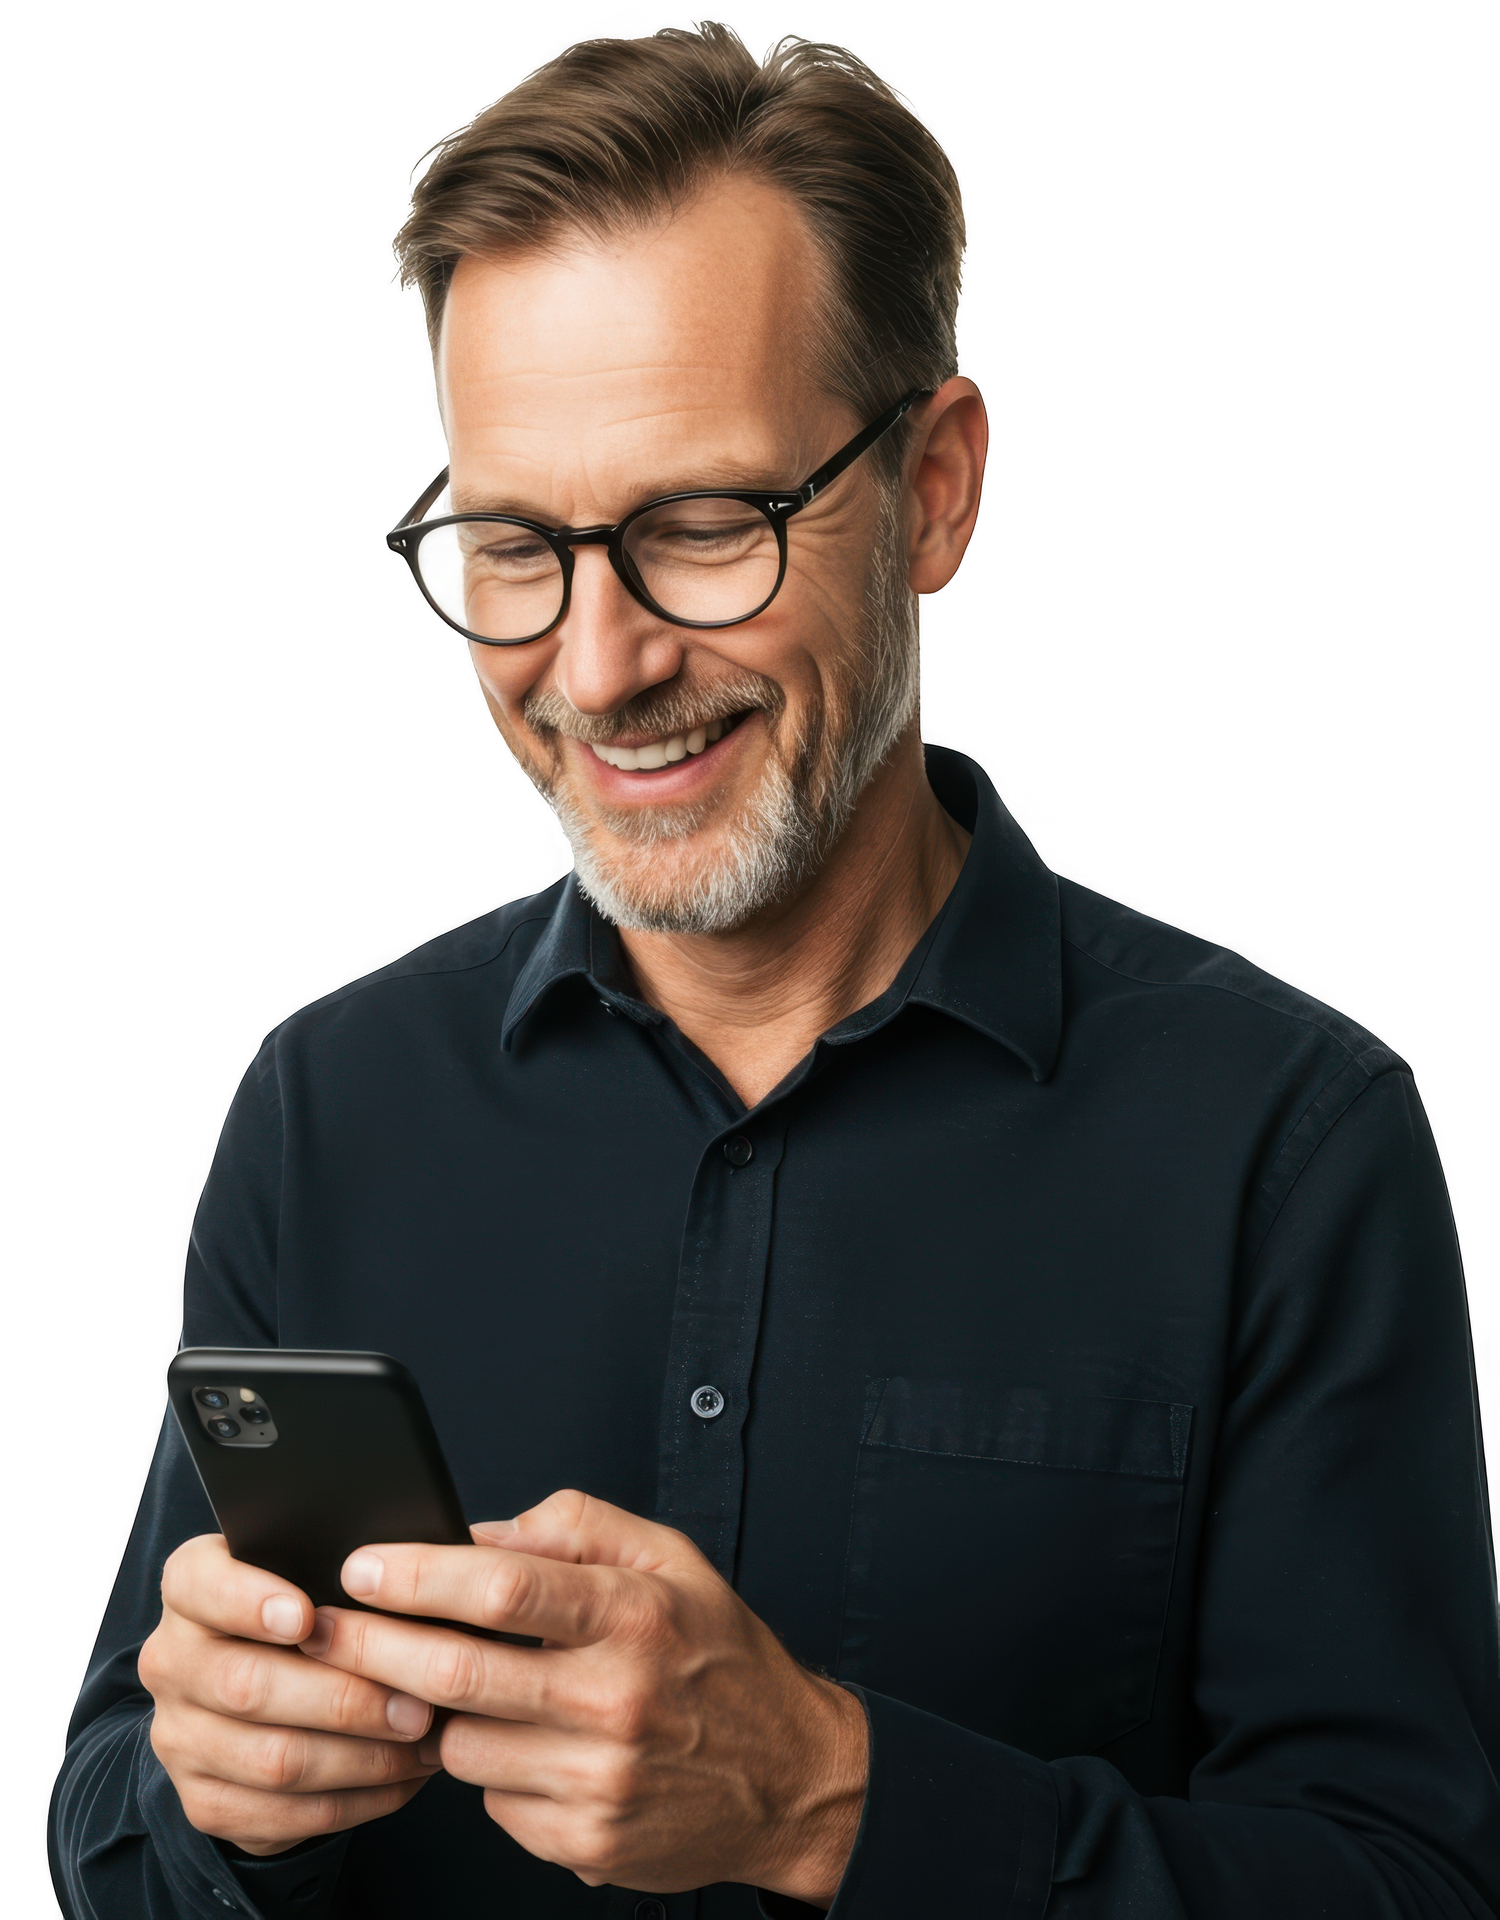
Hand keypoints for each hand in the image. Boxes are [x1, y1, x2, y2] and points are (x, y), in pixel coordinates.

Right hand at [139, 1534, 443, 1856]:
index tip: (307, 1617)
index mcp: (191, 1587)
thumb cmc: (313, 1609)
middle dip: (343, 1699)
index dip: (249, 1601)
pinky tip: (402, 1778)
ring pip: (273, 1759)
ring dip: (361, 1757)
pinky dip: (354, 1799)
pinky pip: (282, 1814)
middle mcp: (171, 1661)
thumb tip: (409, 1584)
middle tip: (416, 1704)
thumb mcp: (316, 1573)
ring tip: (423, 1742)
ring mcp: (180, 1737)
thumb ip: (342, 1573)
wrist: (265, 1691)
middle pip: (247, 1686)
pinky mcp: (204, 1801)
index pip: (200, 1584)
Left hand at [299, 1491, 869, 1905]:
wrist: (791, 1778)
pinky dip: (493, 1772)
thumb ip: (577, 1526)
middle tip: (325, 1628)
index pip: (503, 1587)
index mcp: (633, 1614)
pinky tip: (527, 1747)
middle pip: (457, 1671)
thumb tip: (479, 1532)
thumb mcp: (671, 1558)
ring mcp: (597, 1781)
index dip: (418, 1574)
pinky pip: (491, 1802)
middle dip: (373, 1645)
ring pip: (460, 1744)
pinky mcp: (584, 1845)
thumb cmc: (720, 1656)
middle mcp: (614, 1699)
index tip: (361, 1566)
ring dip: (440, 1714)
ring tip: (460, 1688)